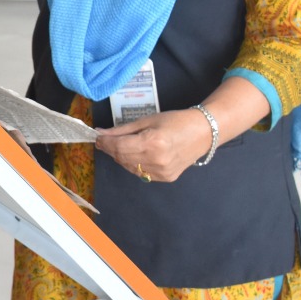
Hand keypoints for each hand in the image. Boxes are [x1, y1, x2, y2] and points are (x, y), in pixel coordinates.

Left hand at [95, 109, 210, 182]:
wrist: (203, 133)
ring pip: (129, 167)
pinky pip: (140, 173)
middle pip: (122, 157)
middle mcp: (157, 160)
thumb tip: (100, 133)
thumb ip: (123, 130)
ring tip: (120, 146)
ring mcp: (162, 172)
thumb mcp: (147, 121)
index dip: (105, 142)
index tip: (97, 137)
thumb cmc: (175, 121)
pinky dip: (133, 164)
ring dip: (120, 157)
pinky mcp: (165, 178)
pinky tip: (135, 155)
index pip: (119, 146)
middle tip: (104, 141)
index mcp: (153, 142)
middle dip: (110, 149)